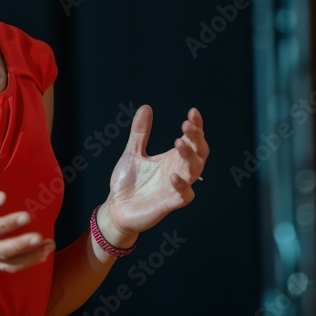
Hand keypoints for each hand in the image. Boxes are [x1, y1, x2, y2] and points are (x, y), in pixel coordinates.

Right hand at [0, 188, 54, 275]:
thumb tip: (1, 197)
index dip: (8, 223)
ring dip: (30, 256)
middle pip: (1, 251)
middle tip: (40, 237)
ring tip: (49, 246)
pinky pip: (9, 268)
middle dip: (22, 245)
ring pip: (9, 263)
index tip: (26, 215)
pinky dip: (26, 264)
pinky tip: (41, 255)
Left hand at [99, 106, 208, 244]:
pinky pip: (184, 196)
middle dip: (196, 138)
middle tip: (187, 125)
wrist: (116, 208)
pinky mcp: (169, 203)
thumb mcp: (133, 152)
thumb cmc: (128, 182)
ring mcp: (175, 188)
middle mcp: (178, 171)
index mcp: (172, 159)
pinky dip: (183, 186)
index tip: (192, 112)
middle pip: (199, 153)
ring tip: (178, 143)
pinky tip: (173, 176)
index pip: (191, 140)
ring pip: (194, 172)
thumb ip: (140, 132)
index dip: (196, 127)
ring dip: (190, 157)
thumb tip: (146, 107)